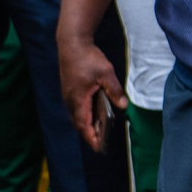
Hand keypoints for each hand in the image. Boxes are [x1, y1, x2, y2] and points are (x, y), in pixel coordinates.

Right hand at [57, 33, 126, 153]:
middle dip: (90, 134)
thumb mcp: (106, 74)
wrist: (72, 43)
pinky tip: (95, 114)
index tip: (99, 148)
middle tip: (102, 143)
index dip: (92, 138)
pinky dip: (85, 115)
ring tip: (100, 131)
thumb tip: (123, 106)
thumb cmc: (88, 58)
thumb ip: (114, 91)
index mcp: (78, 99)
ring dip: (87, 124)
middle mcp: (70, 100)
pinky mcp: (69, 90)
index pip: (84, 125)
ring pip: (77, 116)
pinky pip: (76, 108)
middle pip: (79, 123)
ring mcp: (68, 95)